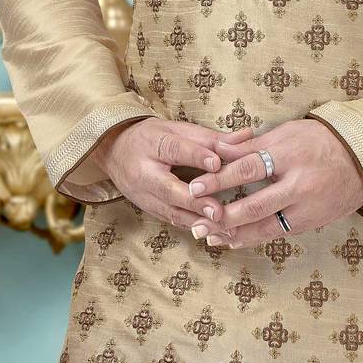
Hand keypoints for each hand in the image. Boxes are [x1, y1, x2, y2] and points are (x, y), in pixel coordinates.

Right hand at [88, 117, 254, 239]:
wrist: (115, 150)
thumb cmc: (152, 136)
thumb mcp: (178, 128)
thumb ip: (212, 137)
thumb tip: (247, 136)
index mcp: (153, 144)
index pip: (175, 149)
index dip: (196, 156)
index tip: (217, 163)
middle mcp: (145, 173)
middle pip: (170, 189)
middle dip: (196, 202)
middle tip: (219, 211)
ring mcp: (144, 196)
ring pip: (171, 211)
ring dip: (197, 221)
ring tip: (223, 228)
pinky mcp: (149, 209)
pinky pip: (171, 220)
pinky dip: (192, 226)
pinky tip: (212, 233)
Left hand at [185, 118, 362, 248]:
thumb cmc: (320, 140)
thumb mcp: (288, 132)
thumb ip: (253, 144)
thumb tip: (218, 148)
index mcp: (290, 153)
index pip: (248, 166)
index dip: (219, 178)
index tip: (195, 186)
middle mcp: (298, 182)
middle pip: (254, 203)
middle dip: (222, 215)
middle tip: (195, 220)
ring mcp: (306, 207)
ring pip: (264, 226)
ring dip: (233, 234)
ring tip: (207, 236)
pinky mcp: (310, 223)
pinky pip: (277, 233)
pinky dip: (253, 237)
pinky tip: (233, 240)